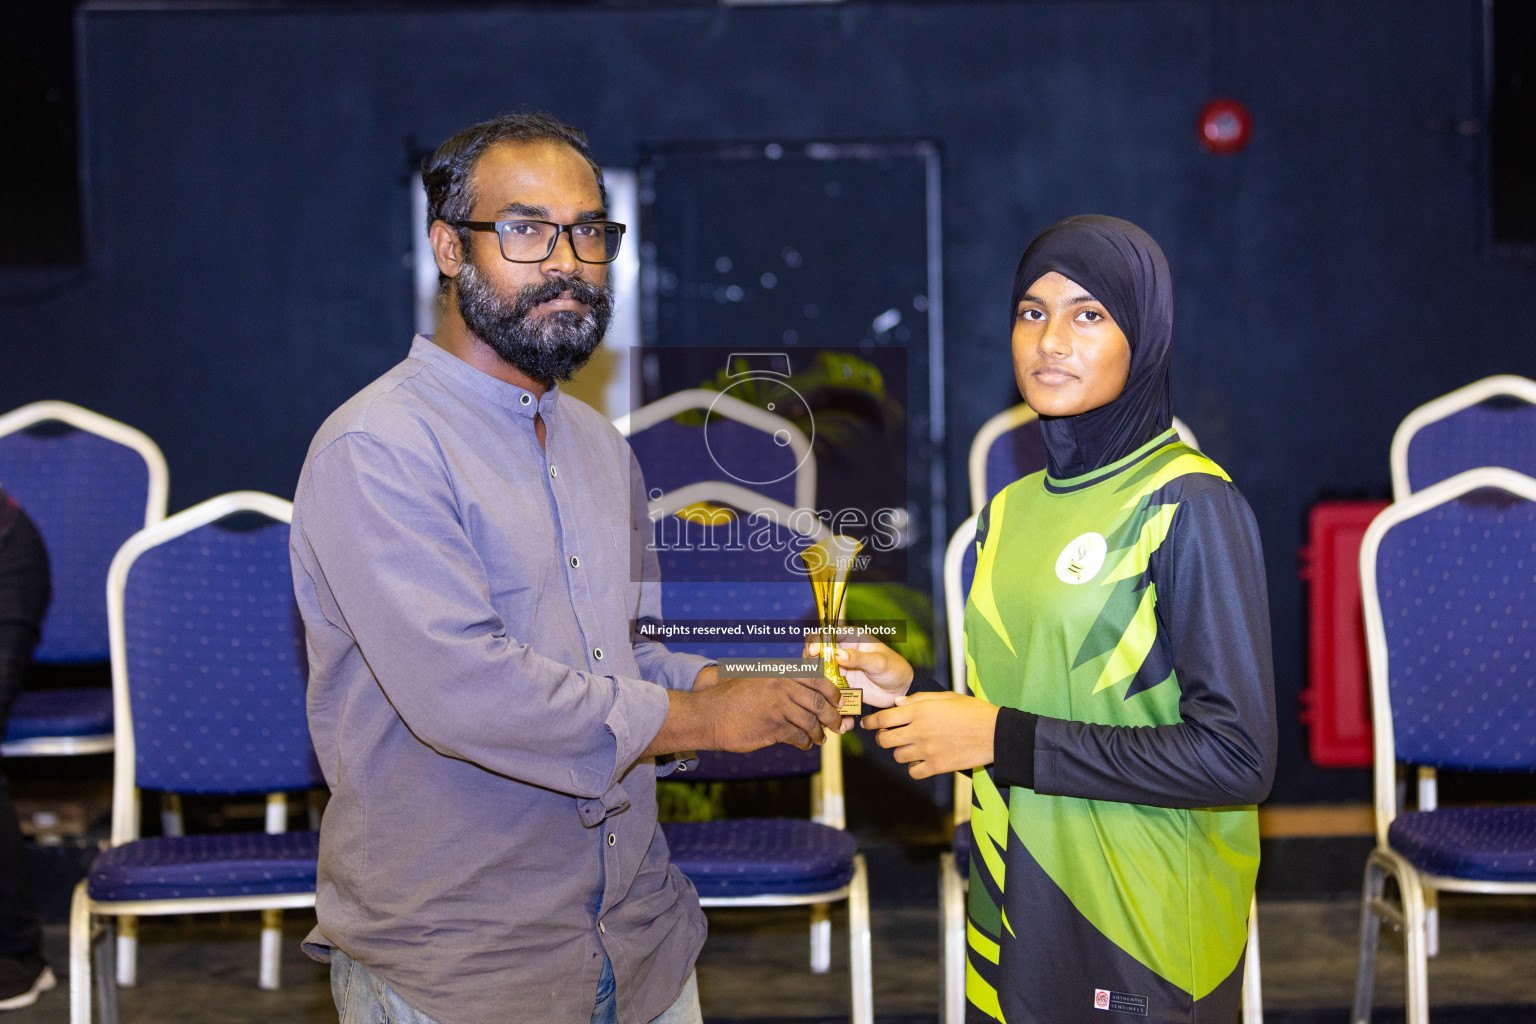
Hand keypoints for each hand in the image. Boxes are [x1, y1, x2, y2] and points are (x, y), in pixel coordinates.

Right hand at [648, 673, 843, 755]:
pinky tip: (804, 745)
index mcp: (779, 672)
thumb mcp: (755, 678)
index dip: (832, 692)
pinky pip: (798, 736)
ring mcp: (778, 707)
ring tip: (820, 738)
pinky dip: (805, 743)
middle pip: (818, 703)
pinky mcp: (773, 728)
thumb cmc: (730, 698)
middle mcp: (781, 687)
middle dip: (832, 716)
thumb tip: (805, 689)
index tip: (838, 701)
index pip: (817, 678)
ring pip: (811, 722)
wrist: (708, 715)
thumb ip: (780, 681)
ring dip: (818, 733)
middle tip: (837, 724)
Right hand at [803, 636, 912, 708]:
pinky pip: (824, 683)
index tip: (814, 651)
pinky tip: (820, 693)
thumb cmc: (894, 669)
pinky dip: (819, 687)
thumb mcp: (879, 662)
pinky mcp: (838, 682)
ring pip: (816, 666)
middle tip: (811, 668)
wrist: (900, 691)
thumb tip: (837, 653)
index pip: (827, 632)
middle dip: (810, 656)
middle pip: (816, 648)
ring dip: (812, 673)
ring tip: (815, 682)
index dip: (817, 639)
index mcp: (851, 636)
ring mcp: (838, 666)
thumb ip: (859, 658)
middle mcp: (841, 649)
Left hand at [862, 691, 998, 778]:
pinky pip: (913, 771)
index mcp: (919, 711)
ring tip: (909, 747)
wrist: (994, 732)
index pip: (883, 718)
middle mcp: (919, 731)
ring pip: (897, 756)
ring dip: (899, 752)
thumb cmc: (972, 710)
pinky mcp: (937, 766)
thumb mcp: (945, 697)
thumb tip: (896, 704)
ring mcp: (927, 750)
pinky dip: (914, 768)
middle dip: (882, 738)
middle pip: (884, 740)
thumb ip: (918, 699)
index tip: (867, 724)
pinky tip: (921, 761)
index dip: (871, 722)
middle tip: (887, 736)